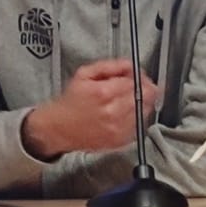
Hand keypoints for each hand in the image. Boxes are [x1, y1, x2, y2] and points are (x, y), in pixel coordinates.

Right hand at [21, 60, 161, 160]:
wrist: (58, 129)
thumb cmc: (70, 102)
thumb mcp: (84, 74)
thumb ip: (109, 66)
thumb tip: (130, 65)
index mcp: (104, 93)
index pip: (137, 81)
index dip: (139, 76)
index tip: (135, 76)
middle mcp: (113, 112)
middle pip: (147, 96)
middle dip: (144, 88)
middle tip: (135, 87)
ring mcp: (118, 129)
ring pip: (146, 110)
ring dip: (141, 103)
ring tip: (126, 101)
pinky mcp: (120, 141)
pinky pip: (140, 125)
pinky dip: (136, 117)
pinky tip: (123, 114)